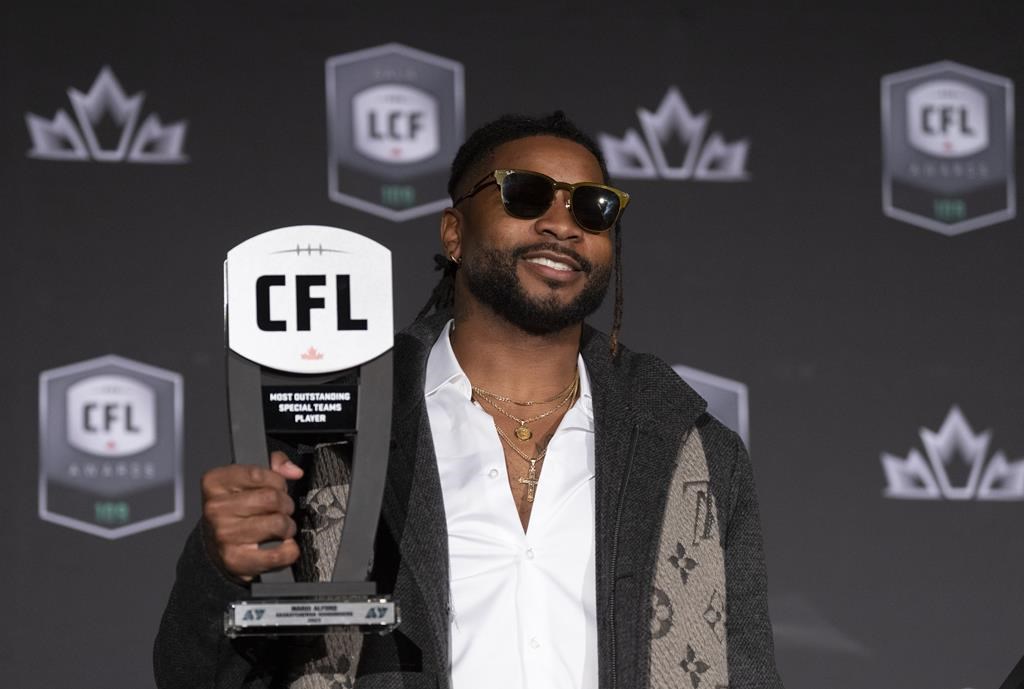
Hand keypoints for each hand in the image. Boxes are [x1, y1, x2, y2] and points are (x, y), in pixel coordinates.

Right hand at [201, 451, 304, 581]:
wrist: (214, 546)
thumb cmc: (235, 510)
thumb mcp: (246, 479)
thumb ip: (273, 465)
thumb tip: (293, 471)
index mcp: (215, 483)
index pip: (258, 474)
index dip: (277, 481)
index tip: (278, 488)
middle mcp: (215, 508)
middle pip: (271, 498)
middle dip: (285, 503)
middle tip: (283, 509)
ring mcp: (224, 535)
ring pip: (277, 523)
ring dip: (288, 526)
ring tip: (281, 527)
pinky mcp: (236, 560)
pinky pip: (277, 554)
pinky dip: (290, 551)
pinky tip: (285, 545)